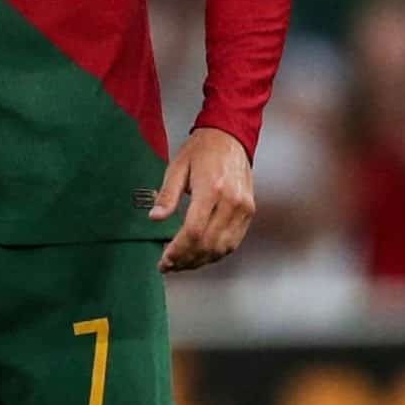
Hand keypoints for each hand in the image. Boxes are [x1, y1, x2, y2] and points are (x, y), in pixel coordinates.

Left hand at [151, 126, 255, 272]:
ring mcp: (244, 209)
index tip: (164, 260)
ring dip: (201, 261)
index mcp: (212, 189)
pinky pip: (234, 241)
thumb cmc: (201, 150)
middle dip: (187, 260)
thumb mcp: (177, 167)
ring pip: (223, 247)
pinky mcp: (249, 212)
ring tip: (181, 264)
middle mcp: (232, 202)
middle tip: (168, 266)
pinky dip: (216, 253)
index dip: (178, 250)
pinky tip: (200, 255)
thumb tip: (155, 218)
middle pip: (209, 244)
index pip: (194, 231)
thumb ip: (167, 195)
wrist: (230, 137)